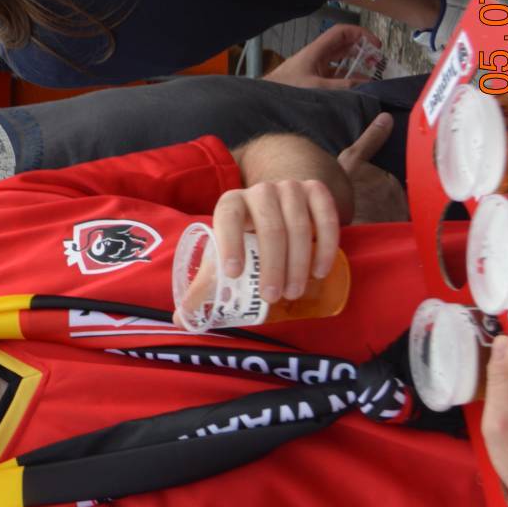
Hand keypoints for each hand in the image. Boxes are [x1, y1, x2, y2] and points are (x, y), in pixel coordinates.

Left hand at [212, 174, 341, 303]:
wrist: (279, 204)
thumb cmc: (246, 237)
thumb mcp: (225, 253)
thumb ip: (206, 282)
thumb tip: (181, 318)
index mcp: (231, 202)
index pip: (228, 218)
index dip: (230, 243)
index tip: (234, 274)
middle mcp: (261, 191)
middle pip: (270, 227)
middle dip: (272, 265)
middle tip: (271, 297)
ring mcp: (291, 188)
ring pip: (299, 226)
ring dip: (298, 263)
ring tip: (294, 292)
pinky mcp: (317, 191)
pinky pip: (326, 217)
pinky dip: (325, 246)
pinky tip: (319, 272)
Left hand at [263, 24, 383, 89]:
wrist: (262, 102)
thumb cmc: (283, 91)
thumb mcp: (317, 88)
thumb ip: (342, 86)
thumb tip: (365, 85)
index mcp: (315, 51)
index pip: (341, 33)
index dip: (360, 34)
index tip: (375, 45)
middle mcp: (315, 57)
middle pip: (343, 46)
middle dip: (361, 51)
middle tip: (376, 61)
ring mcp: (313, 70)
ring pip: (339, 63)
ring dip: (354, 67)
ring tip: (369, 76)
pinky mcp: (310, 82)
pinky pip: (332, 76)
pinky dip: (344, 80)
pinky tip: (353, 89)